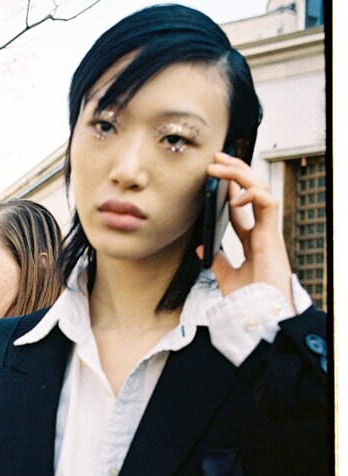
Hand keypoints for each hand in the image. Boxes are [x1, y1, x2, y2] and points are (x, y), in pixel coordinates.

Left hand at [199, 152, 294, 310]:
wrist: (261, 317)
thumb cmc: (249, 301)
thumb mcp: (227, 278)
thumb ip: (218, 260)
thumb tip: (203, 245)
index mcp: (252, 240)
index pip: (242, 206)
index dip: (230, 188)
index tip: (214, 175)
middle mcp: (262, 232)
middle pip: (252, 191)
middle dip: (236, 171)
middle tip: (216, 158)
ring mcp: (268, 232)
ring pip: (261, 189)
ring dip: (240, 174)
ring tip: (220, 166)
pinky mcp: (271, 235)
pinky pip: (268, 202)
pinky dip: (253, 193)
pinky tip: (235, 194)